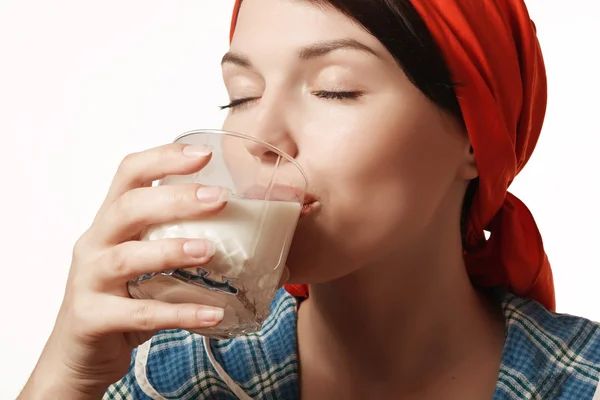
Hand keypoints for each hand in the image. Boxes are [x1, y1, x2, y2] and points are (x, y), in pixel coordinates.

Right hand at [20, 143, 227, 398]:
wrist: (80, 355)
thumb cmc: (123, 299)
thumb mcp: (145, 261)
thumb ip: (177, 239)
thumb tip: (246, 227)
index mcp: (110, 223)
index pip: (128, 174)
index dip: (163, 158)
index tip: (203, 153)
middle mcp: (95, 244)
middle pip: (127, 208)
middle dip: (173, 199)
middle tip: (218, 198)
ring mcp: (89, 282)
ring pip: (125, 258)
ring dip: (170, 251)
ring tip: (210, 251)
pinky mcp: (93, 319)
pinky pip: (139, 314)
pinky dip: (179, 313)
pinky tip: (214, 314)